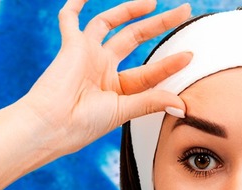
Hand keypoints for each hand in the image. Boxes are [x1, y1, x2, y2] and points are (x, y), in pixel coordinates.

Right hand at [18, 0, 191, 157]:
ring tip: (153, 2)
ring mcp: (87, 54)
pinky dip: (75, 5)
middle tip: (183, 11)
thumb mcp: (123, 112)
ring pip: (110, 23)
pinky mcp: (70, 46)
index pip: (149, 70)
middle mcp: (103, 67)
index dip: (170, 64)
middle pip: (135, 38)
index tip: (190, 55)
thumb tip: (183, 106)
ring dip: (130, 10)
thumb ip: (151, 103)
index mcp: (117, 87)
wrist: (51, 125)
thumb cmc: (83, 124)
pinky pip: (69, 19)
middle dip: (159, 24)